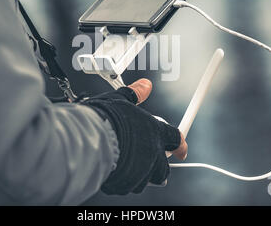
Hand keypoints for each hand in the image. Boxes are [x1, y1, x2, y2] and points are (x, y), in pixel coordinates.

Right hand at [82, 78, 187, 194]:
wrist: (89, 140)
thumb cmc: (105, 118)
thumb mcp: (120, 99)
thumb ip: (135, 94)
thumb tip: (145, 85)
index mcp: (155, 132)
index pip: (177, 140)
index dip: (180, 146)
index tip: (181, 150)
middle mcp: (153, 154)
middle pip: (164, 167)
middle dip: (157, 165)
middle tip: (144, 159)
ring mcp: (141, 172)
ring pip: (147, 179)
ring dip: (140, 174)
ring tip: (124, 163)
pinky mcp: (127, 184)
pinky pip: (129, 186)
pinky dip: (124, 180)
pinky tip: (114, 169)